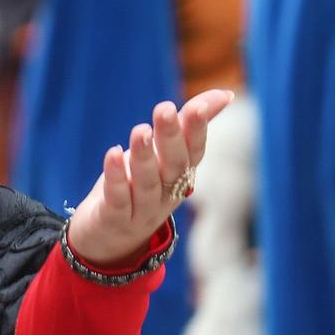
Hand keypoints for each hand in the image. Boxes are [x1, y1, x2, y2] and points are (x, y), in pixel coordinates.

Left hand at [65, 90, 232, 267]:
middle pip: (173, 165)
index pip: (194, 152)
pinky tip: (112, 154)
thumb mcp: (163, 157)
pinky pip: (118, 198)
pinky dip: (117, 177)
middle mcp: (166, 194)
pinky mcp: (114, 219)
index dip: (197, 131)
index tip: (196, 107)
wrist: (109, 240)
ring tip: (140, 130)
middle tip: (165, 110)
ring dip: (144, 156)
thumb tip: (225, 94)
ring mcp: (142, 210)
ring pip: (147, 183)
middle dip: (171, 138)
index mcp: (181, 176)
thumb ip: (188, 126)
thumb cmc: (138, 188)